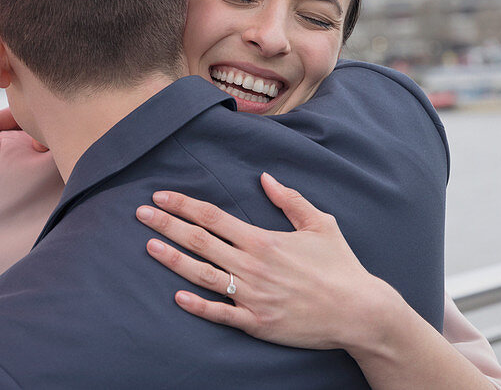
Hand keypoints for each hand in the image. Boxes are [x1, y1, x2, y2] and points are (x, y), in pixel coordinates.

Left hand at [135, 173, 393, 351]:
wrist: (360, 313)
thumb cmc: (341, 267)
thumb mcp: (320, 224)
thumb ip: (290, 200)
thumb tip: (265, 178)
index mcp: (262, 240)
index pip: (212, 217)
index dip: (182, 205)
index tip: (160, 196)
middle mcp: (251, 266)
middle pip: (198, 241)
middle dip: (166, 226)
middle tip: (140, 214)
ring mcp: (251, 296)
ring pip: (201, 275)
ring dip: (172, 259)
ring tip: (149, 247)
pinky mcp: (256, 323)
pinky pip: (219, 313)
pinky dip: (197, 305)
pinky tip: (177, 297)